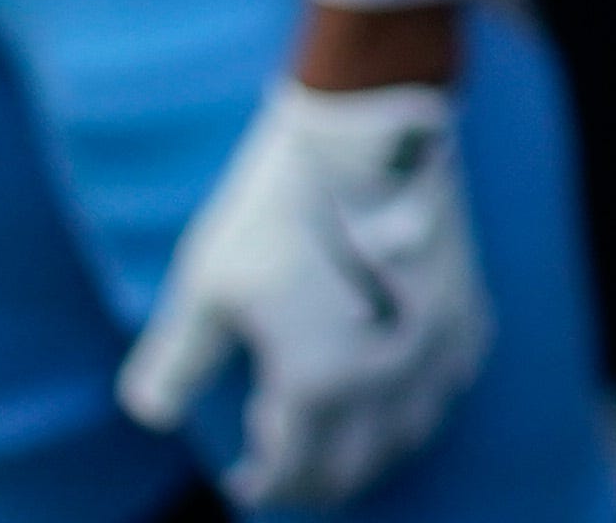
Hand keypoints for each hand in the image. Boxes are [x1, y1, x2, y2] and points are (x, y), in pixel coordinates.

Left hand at [118, 77, 491, 506]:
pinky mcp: (465, 308)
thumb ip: (176, 362)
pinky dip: (418, 401)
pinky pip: (449, 383)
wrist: (368, 131)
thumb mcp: (207, 284)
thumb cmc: (279, 205)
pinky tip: (397, 383)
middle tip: (286, 469)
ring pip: (409, 434)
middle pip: (356, 467)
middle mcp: (385, 380)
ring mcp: (434, 346)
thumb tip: (150, 414)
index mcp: (319, 383)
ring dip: (369, 448)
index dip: (264, 485)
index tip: (244, 481)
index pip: (294, 472)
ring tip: (339, 437)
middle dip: (315, 479)